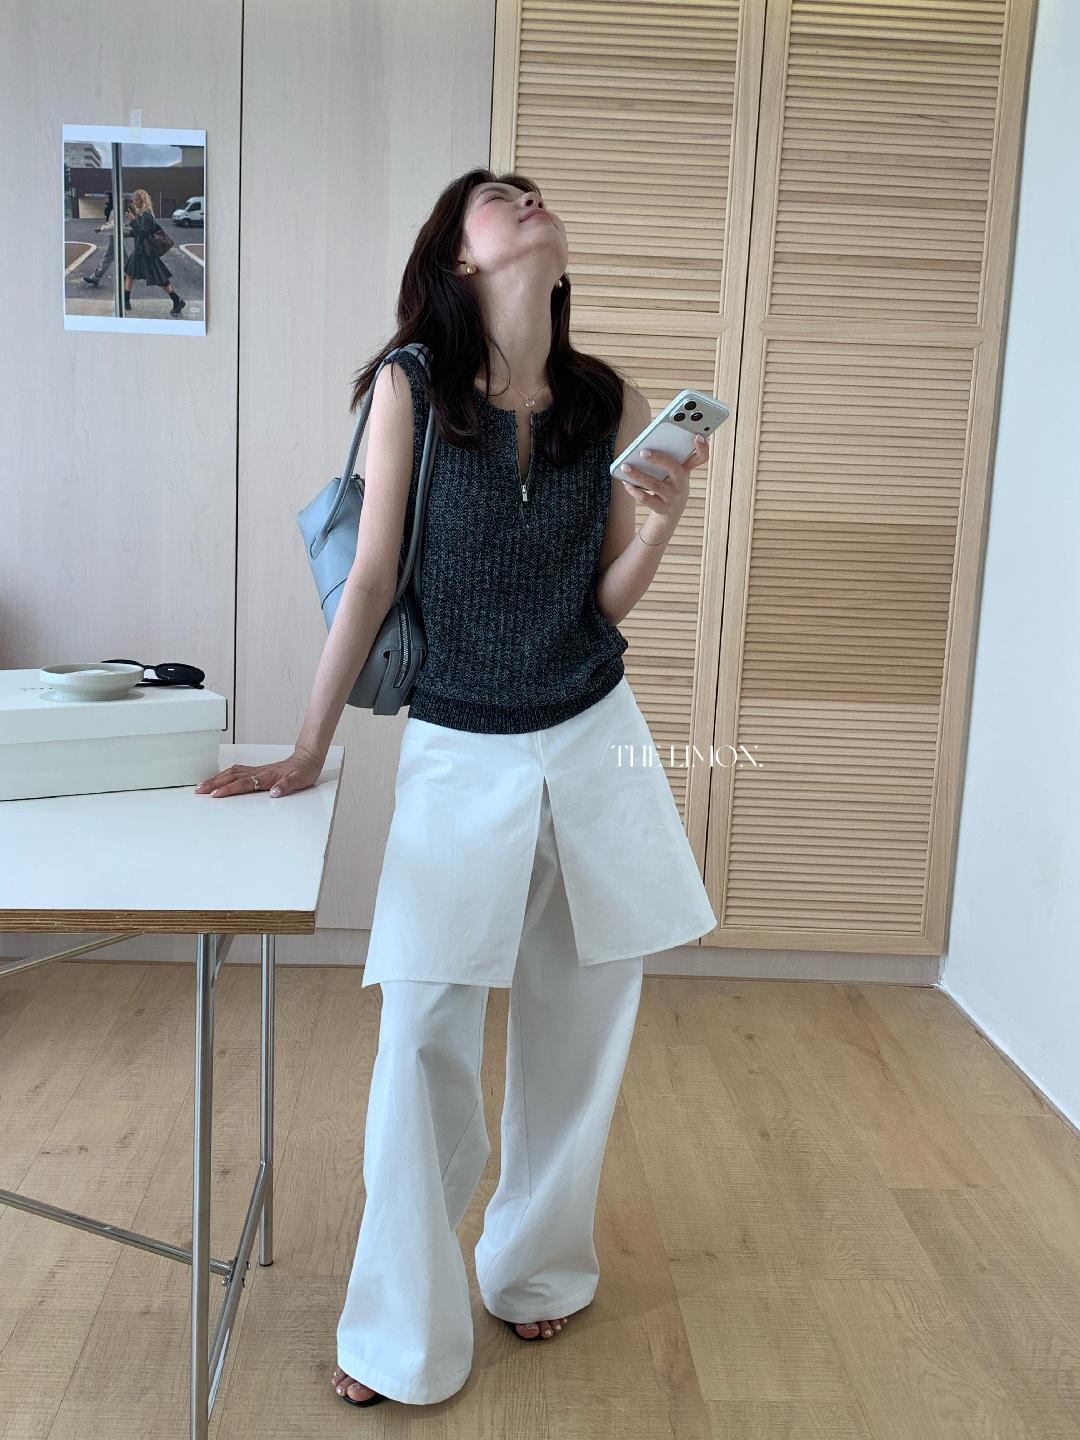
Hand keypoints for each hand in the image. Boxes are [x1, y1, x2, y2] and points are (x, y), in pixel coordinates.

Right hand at [194, 749, 323, 798]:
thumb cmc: (303, 771)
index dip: (228, 789)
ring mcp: (256, 769)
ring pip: (231, 773)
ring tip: (202, 785)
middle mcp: (258, 772)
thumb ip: (286, 786)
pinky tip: (219, 777)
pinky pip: (236, 771)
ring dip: (216, 779)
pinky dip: (225, 774)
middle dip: (213, 784)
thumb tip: (274, 792)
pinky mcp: (257, 769)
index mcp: (266, 776)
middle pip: (231, 777)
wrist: (308, 759)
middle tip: (199, 790)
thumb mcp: (299, 781)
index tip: (215, 795)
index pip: (243, 784)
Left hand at [617, 433, 709, 538]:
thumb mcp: (675, 471)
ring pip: (655, 485)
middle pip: (674, 468)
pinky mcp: (662, 508)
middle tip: (643, 451)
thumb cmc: (670, 483)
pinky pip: (646, 499)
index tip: (698, 436)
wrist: (671, 512)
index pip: (701, 457)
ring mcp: (672, 497)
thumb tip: (644, 445)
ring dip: (638, 475)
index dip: (703, 447)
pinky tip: (626, 482)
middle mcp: (682, 483)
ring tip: (625, 466)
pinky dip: (634, 490)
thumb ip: (667, 457)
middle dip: (659, 458)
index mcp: (686, 469)